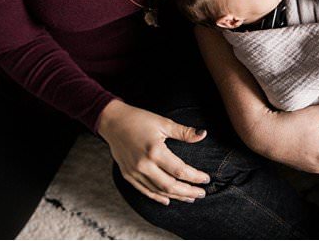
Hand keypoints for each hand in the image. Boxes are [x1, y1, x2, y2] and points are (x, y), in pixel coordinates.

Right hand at [95, 101, 210, 205]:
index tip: (206, 179)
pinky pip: (145, 191)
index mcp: (154, 151)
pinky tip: (168, 200)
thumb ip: (183, 132)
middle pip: (171, 186)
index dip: (195, 177)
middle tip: (201, 193)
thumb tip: (203, 134)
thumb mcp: (161, 122)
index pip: (180, 171)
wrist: (112, 121)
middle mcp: (144, 165)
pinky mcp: (128, 175)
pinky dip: (158, 198)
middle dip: (189, 192)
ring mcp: (135, 172)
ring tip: (190, 197)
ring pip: (159, 191)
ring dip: (176, 196)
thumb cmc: (137, 119)